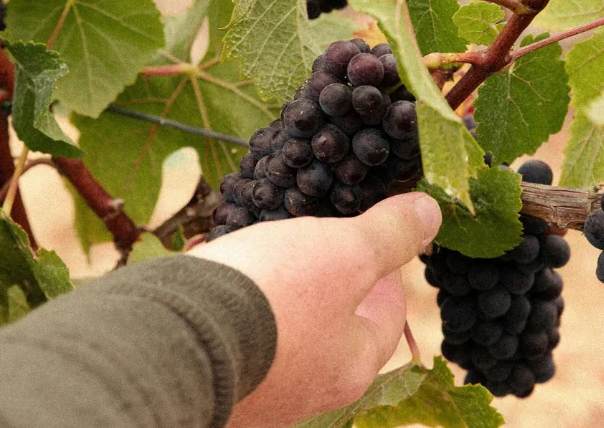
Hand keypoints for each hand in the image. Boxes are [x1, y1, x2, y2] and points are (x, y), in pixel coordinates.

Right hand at [190, 192, 442, 426]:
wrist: (172, 339)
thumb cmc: (275, 299)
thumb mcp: (346, 253)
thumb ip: (389, 235)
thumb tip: (431, 214)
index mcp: (350, 367)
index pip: (387, 318)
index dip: (388, 273)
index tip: (377, 242)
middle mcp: (305, 389)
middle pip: (331, 327)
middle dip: (327, 281)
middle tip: (318, 241)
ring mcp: (255, 388)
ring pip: (277, 328)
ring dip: (274, 289)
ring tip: (264, 246)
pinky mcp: (209, 376)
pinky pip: (229, 328)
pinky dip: (229, 297)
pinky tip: (215, 267)